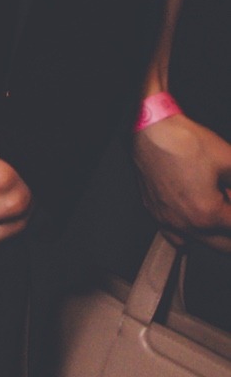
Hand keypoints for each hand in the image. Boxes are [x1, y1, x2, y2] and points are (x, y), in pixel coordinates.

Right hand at [135, 111, 230, 252]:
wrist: (153, 131)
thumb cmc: (184, 143)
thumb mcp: (229, 160)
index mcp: (207, 214)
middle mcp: (186, 223)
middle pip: (223, 244)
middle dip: (230, 226)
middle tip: (230, 205)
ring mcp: (168, 220)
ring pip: (201, 242)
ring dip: (216, 233)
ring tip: (220, 211)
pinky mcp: (155, 212)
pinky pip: (176, 237)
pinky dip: (191, 235)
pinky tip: (198, 221)